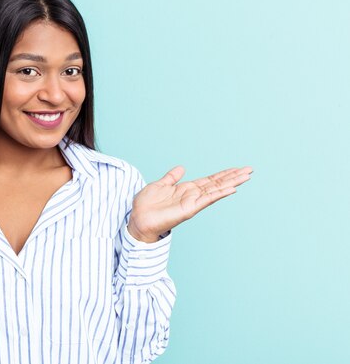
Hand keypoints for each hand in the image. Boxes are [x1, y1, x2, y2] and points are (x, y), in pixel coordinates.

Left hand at [127, 166, 252, 242]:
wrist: (138, 219)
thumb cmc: (146, 204)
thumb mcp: (160, 185)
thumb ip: (172, 177)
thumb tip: (181, 168)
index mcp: (186, 189)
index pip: (209, 180)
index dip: (223, 174)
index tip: (237, 168)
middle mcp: (192, 195)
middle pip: (217, 184)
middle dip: (233, 177)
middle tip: (250, 170)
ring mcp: (192, 202)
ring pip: (216, 190)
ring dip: (231, 183)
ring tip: (246, 176)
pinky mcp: (189, 209)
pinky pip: (207, 200)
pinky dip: (219, 194)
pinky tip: (232, 189)